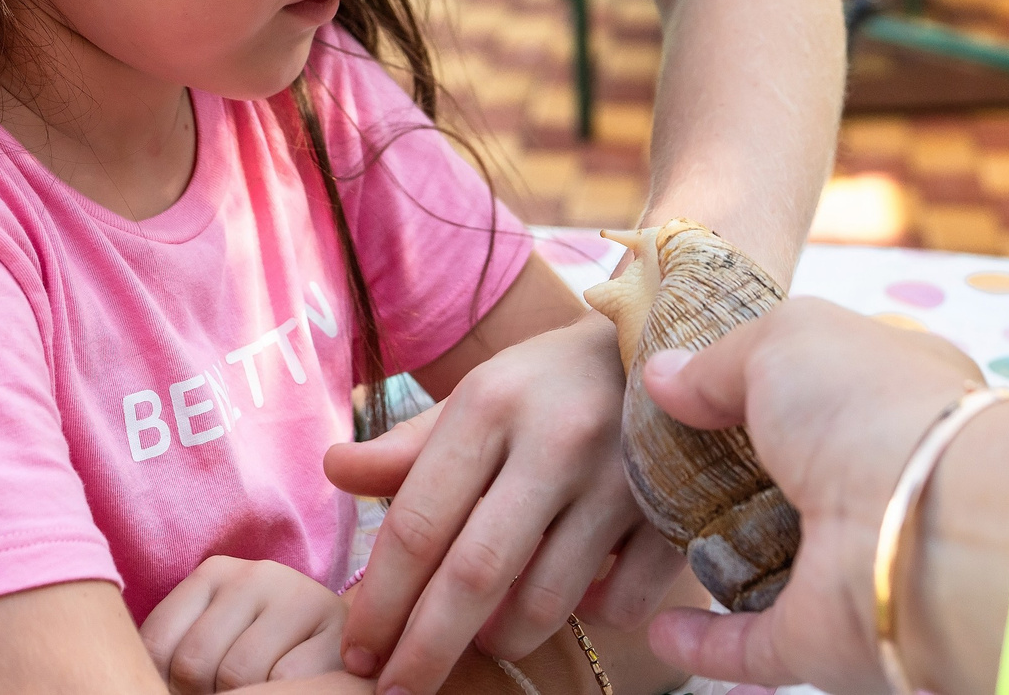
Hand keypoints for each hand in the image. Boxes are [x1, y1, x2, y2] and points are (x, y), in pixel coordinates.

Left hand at [139, 557, 347, 693]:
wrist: (351, 641)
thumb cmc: (267, 648)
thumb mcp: (217, 635)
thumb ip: (180, 649)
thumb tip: (136, 680)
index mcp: (212, 573)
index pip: (155, 643)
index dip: (163, 683)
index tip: (185, 690)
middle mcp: (255, 575)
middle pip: (194, 662)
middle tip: (225, 694)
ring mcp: (298, 597)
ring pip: (237, 674)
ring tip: (259, 689)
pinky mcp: (335, 631)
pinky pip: (283, 681)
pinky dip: (278, 693)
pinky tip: (288, 686)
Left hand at [323, 313, 685, 694]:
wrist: (664, 347)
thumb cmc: (548, 384)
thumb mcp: (476, 397)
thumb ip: (408, 447)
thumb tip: (334, 469)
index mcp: (490, 405)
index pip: (418, 523)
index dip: (381, 598)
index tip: (357, 649)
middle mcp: (554, 441)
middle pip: (474, 575)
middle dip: (425, 649)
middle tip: (394, 693)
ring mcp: (621, 480)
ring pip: (546, 602)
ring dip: (502, 638)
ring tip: (481, 637)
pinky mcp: (674, 513)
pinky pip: (621, 605)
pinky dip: (590, 618)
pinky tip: (571, 600)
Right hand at [638, 300, 983, 694]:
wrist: (931, 531)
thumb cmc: (870, 409)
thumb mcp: (788, 338)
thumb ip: (723, 358)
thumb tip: (666, 377)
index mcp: (890, 398)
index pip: (823, 389)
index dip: (764, 383)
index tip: (691, 389)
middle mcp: (877, 480)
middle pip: (789, 478)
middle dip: (731, 476)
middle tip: (656, 469)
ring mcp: (851, 562)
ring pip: (774, 563)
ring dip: (720, 560)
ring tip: (647, 543)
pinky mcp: (824, 635)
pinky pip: (752, 642)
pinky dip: (705, 640)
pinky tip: (658, 628)